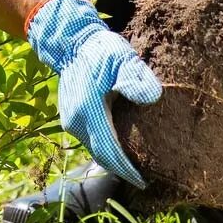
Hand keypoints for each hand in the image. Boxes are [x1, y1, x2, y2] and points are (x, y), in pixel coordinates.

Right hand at [27, 0, 160, 187]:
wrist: (71, 42)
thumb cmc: (99, 50)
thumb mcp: (122, 59)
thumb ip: (136, 78)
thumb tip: (152, 97)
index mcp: (89, 111)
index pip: (110, 150)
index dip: (126, 168)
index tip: (143, 181)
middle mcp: (76, 121)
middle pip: (101, 154)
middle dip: (120, 169)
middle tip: (141, 178)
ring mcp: (70, 120)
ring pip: (94, 147)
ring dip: (112, 158)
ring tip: (132, 166)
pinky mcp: (70, 116)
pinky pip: (89, 139)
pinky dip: (104, 147)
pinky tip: (117, 147)